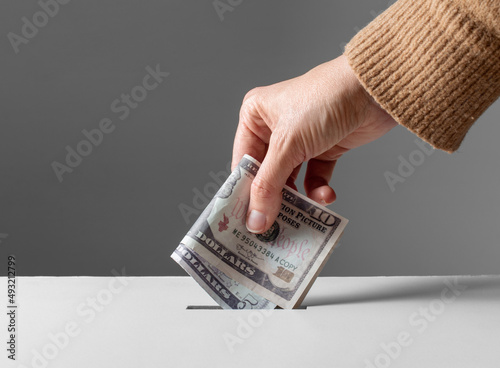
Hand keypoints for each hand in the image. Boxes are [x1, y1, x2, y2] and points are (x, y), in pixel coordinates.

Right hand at [232, 55, 396, 233]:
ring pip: (291, 179)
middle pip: (267, 174)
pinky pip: (314, 176)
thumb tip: (255, 220)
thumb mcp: (288, 144)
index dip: (244, 192)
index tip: (244, 221)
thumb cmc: (324, 100)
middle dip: (273, 199)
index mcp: (255, 117)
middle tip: (271, 227)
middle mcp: (274, 128)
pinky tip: (326, 195)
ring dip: (298, 197)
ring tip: (300, 216)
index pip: (243, 162)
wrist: (373, 91)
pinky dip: (319, 188)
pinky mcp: (323, 148)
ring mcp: (300, 140)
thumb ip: (269, 185)